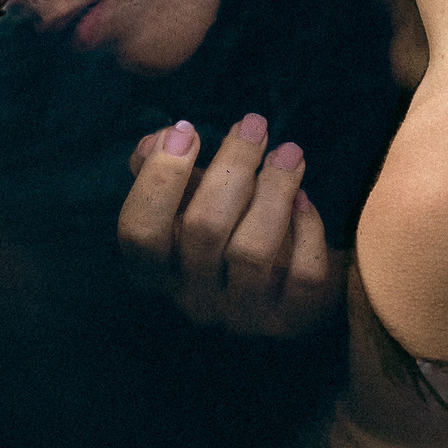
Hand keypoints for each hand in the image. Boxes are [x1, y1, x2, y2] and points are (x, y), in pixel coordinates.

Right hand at [117, 112, 344, 337]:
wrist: (282, 285)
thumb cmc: (225, 230)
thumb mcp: (187, 200)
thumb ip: (165, 169)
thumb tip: (165, 137)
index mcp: (156, 271)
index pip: (139, 232)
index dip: (159, 178)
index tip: (186, 131)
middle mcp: (192, 299)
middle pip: (203, 230)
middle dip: (232, 167)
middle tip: (253, 125)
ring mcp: (240, 316)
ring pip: (253, 252)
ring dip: (274, 191)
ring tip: (290, 153)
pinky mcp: (288, 322)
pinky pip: (302, 275)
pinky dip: (307, 231)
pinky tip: (305, 200)